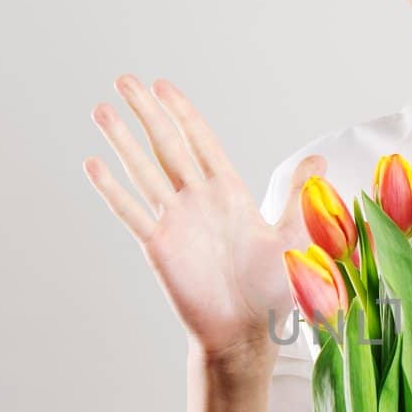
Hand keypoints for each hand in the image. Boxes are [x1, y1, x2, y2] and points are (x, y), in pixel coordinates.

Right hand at [84, 75, 325, 362]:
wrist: (248, 331)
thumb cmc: (274, 288)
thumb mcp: (295, 235)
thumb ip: (300, 195)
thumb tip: (319, 159)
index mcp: (229, 193)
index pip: (201, 141)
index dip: (182, 112)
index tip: (163, 86)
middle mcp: (199, 201)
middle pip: (167, 145)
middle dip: (147, 113)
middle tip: (125, 80)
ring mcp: (176, 221)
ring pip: (144, 171)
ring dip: (122, 141)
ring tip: (101, 110)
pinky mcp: (159, 246)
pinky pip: (132, 212)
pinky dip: (112, 189)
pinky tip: (92, 164)